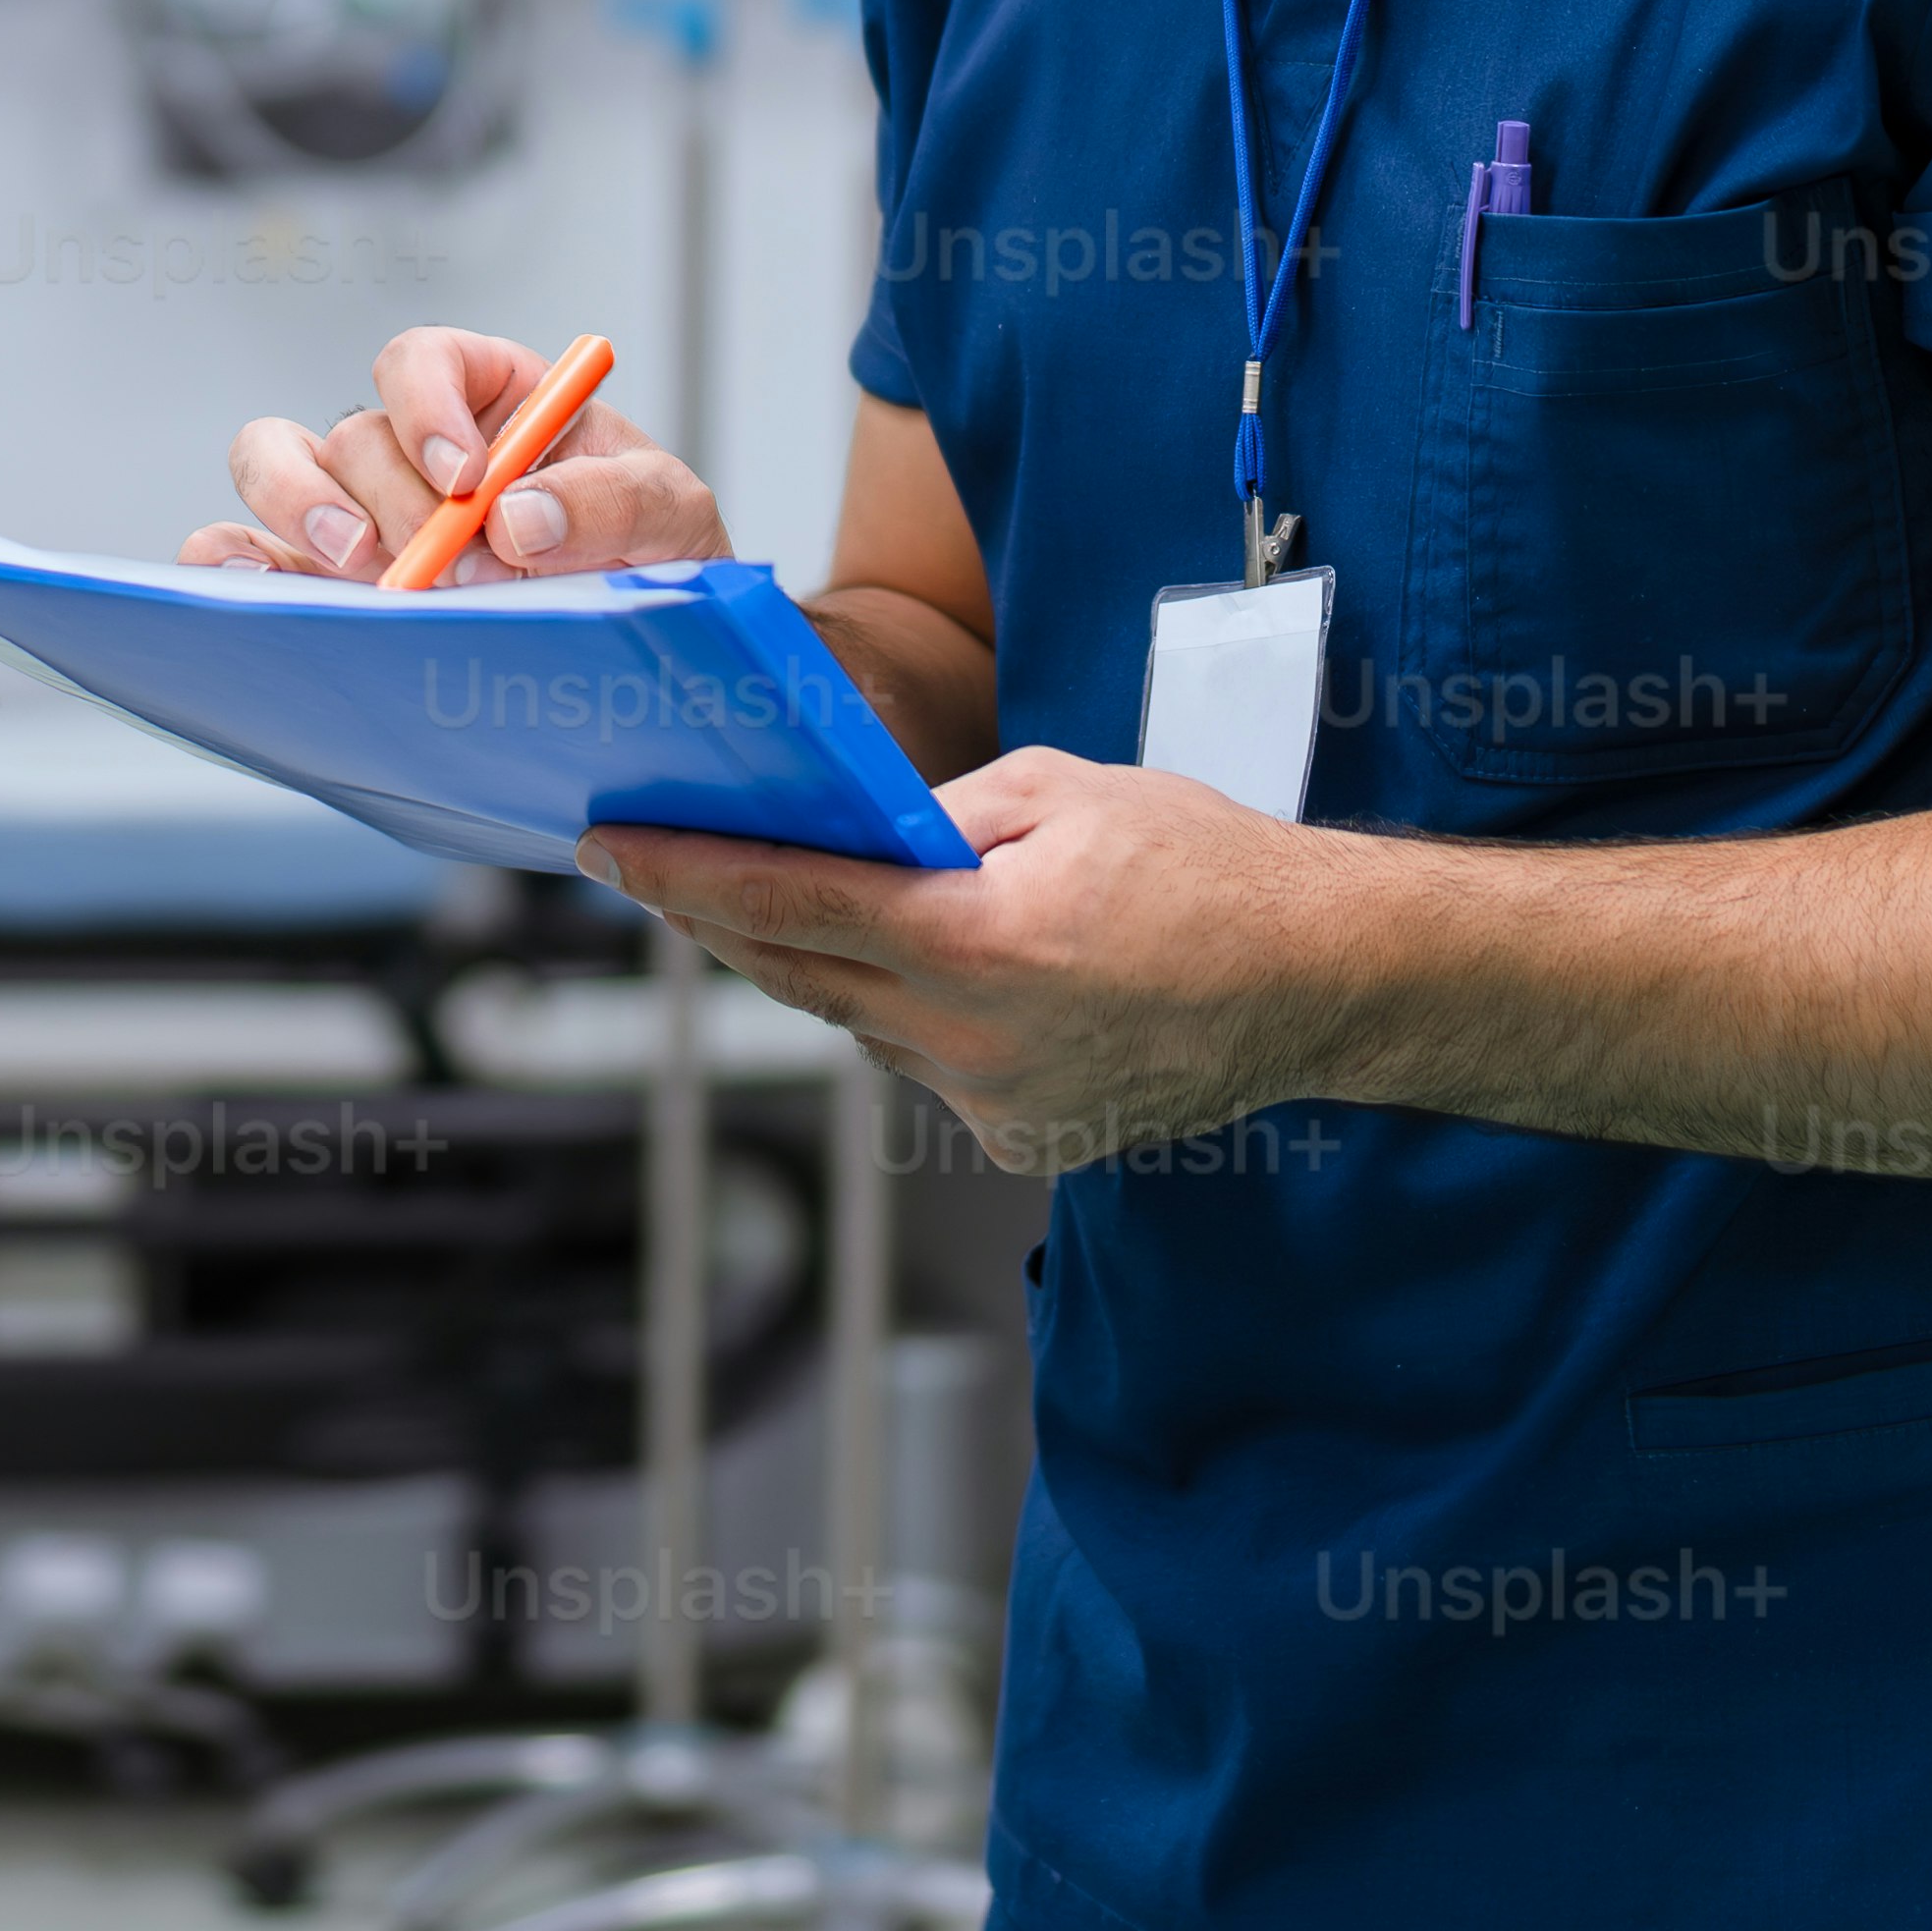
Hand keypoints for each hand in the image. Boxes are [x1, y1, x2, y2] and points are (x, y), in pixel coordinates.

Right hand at [188, 326, 725, 585]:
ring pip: (272, 463)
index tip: (465, 475)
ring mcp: (354, 514)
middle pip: (356, 434)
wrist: (634, 663)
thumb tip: (518, 517)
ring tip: (364, 573)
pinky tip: (268, 594)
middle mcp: (410, 450)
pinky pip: (237, 550)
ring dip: (299, 509)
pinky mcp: (315, 581)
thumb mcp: (672, 518)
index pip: (425, 360)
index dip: (427, 403)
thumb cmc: (646, 565)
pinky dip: (230, 562)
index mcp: (490, 403)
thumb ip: (618, 499)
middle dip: (395, 500)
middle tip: (444, 566)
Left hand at [596, 752, 1363, 1172]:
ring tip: (804, 903)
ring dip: (826, 967)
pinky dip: (911, 1014)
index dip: (689, 875)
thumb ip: (937, 816)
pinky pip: (925, 1065)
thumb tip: (847, 833)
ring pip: (862, 1024)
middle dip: (721, 919)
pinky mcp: (1022, 1140)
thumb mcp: (1060, 790)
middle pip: (800, 976)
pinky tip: (942, 972)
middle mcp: (977, 1041)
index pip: (795, 902)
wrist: (1318, 981)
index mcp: (982, 941)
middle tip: (655, 870)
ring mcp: (998, 1104)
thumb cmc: (1205, 867)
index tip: (612, 850)